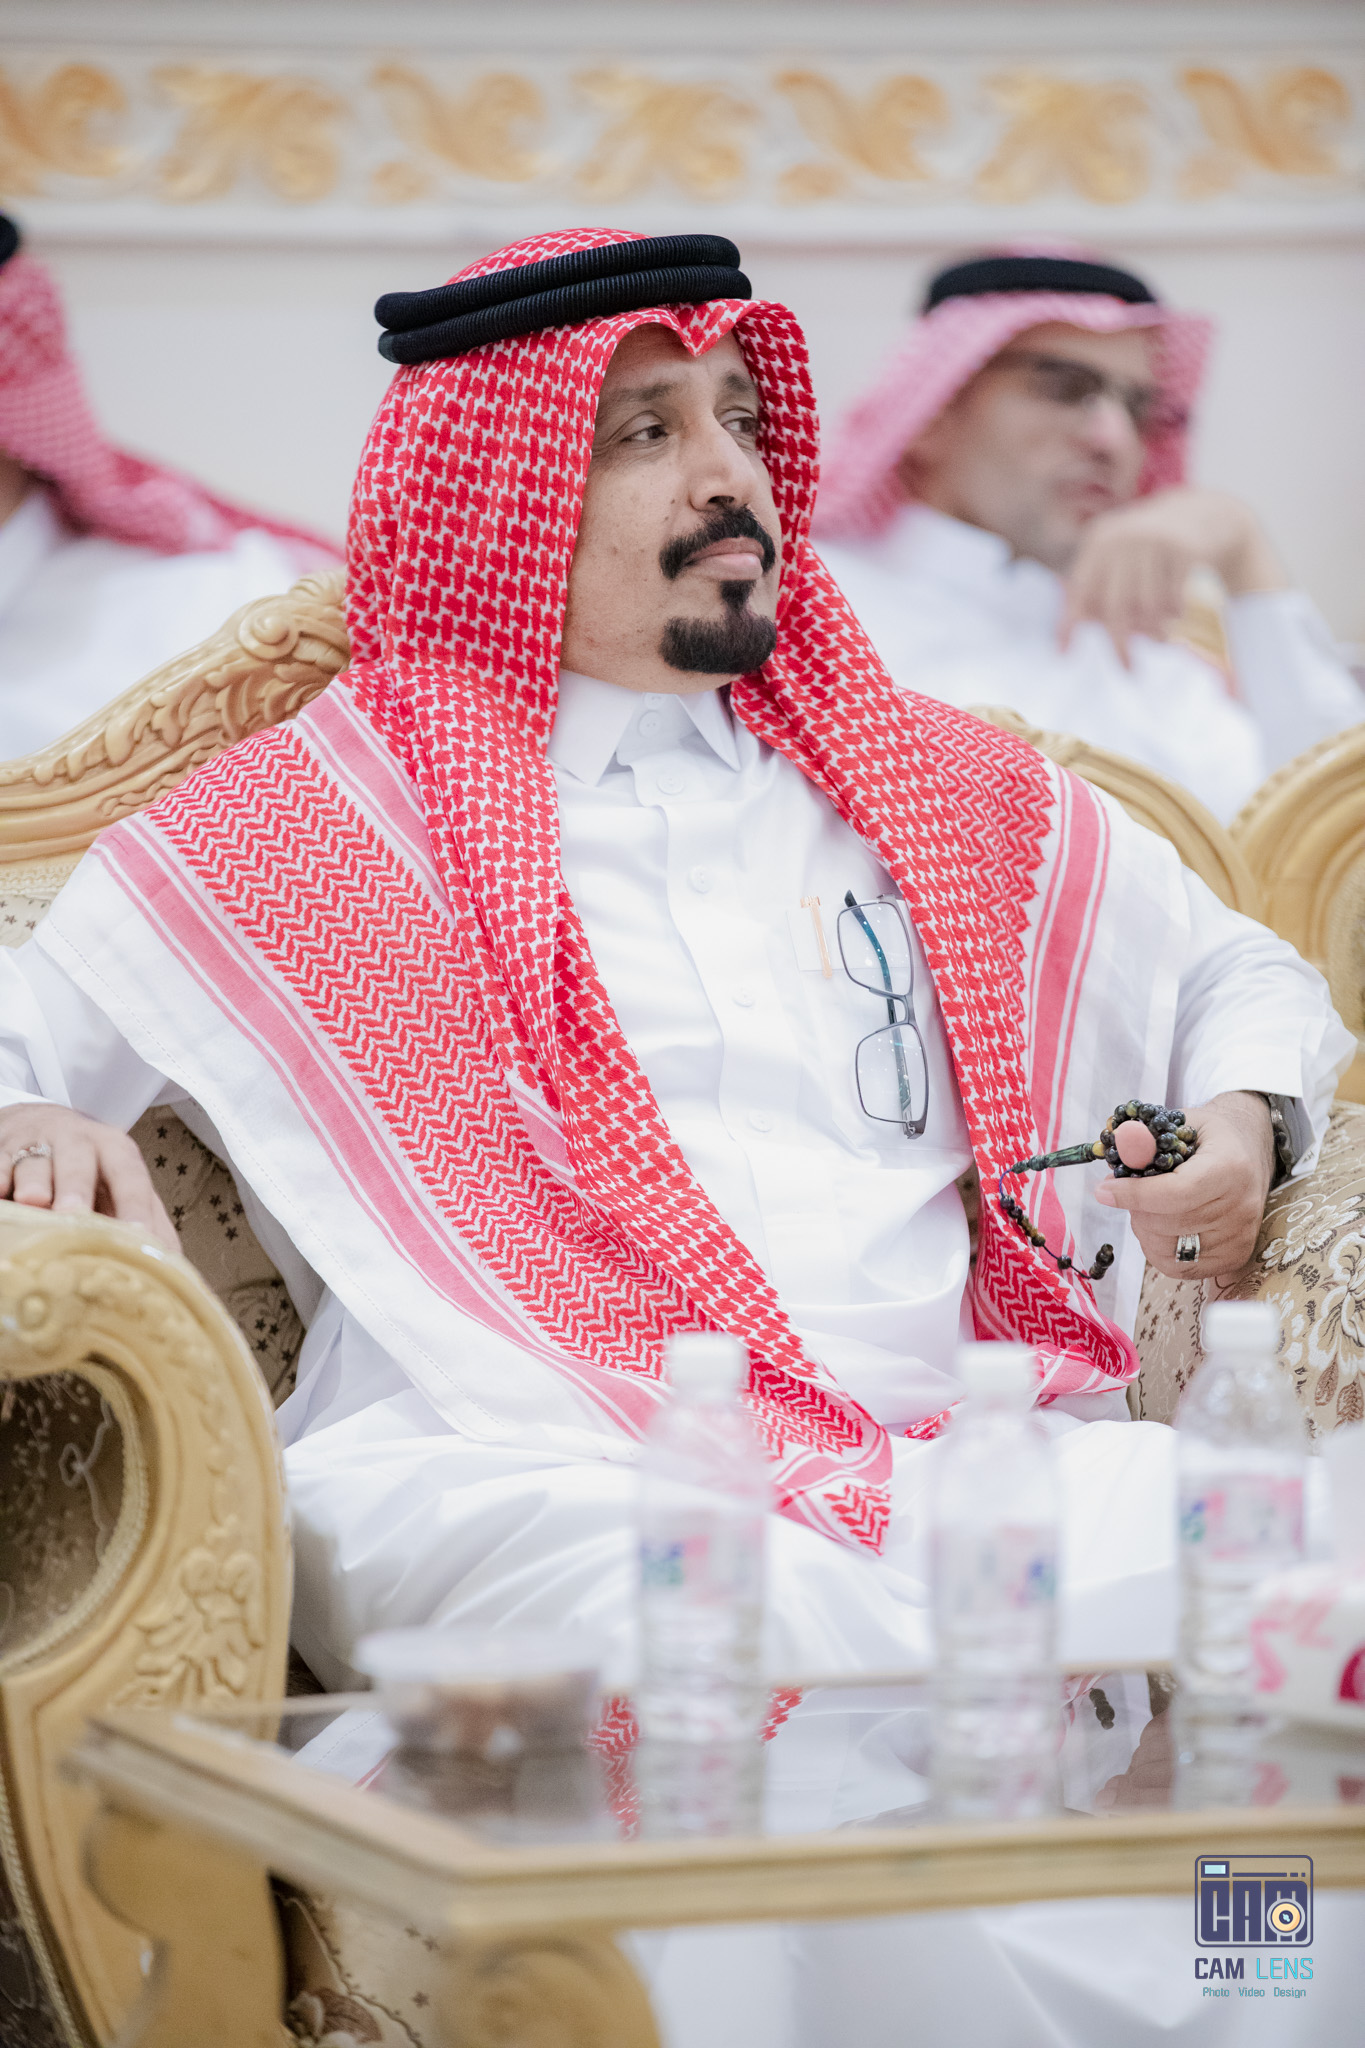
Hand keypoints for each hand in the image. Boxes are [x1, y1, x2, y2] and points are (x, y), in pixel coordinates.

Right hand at [0, 1104, 177, 1252]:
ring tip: (35, 1202)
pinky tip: (0, 1193)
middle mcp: (77, 1140)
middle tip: (75, 1214)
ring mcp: (36, 1142)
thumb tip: (173, 1266)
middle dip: (77, 1187)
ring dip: (35, 1182)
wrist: (39, 1121)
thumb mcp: (122, 1183)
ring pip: (35, 1161)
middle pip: (79, 1162)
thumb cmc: (90, 1167)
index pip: (130, 1177)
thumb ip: (149, 1219)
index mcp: (115, 1151)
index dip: (134, 1204)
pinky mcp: (2, 1148)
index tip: (138, 1234)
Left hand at [1061, 487, 1285, 665]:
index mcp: (1099, 540)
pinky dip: (1176, 614)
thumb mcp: (1118, 562)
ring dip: (1156, 630)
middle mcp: (1124, 537)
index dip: (1069, 622)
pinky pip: (1176, 599)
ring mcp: (1156, 540)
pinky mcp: (1185, 549)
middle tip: (1127, 670)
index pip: (1080, 589)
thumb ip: (1096, 592)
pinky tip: (1178, 614)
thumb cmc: (1147, 552)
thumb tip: (1075, 630)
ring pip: (1149, 607)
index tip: (1063, 654)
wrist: (1200, 515)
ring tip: (1161, 636)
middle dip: (1120, 644)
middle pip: (1116, 606)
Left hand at [1093, 1091, 1273, 1281]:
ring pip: (1169, 1249)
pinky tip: (1158, 1226)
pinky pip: (1179, 1267)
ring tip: (1148, 1207)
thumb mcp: (1180, 1122)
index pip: (1177, 1193)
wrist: (1249, 1152)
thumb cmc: (1210, 1136)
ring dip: (1144, 1229)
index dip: (1136, 1195)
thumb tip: (1117, 1154)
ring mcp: (1240, 1237)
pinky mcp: (1234, 1257)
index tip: (1103, 1190)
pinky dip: (1157, 1249)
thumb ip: (1147, 1138)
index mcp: (1230, 1168)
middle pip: (1169, 1223)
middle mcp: (1241, 1207)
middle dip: (1136, 1208)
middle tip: (1127, 1191)